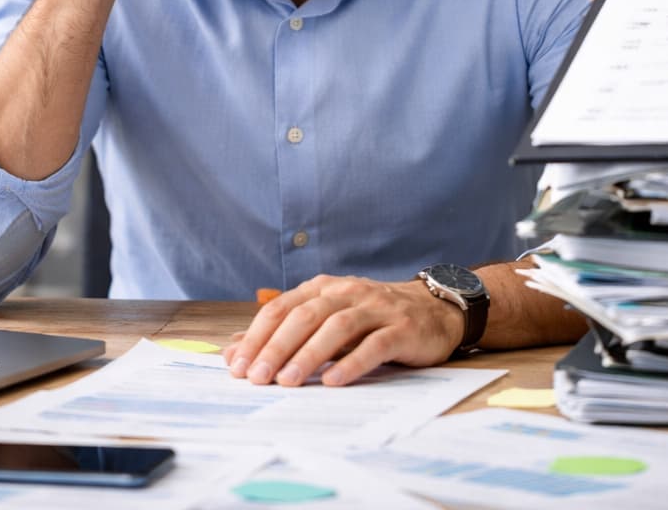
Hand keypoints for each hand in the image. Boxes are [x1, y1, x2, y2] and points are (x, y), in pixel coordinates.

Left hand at [222, 274, 460, 386]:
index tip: (237, 366)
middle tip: (257, 377)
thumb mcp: (327, 319)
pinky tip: (334, 381)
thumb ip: (286, 334)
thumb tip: (233, 353)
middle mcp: (347, 292)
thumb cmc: (372, 318)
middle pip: (305, 315)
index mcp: (323, 288)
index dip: (256, 335)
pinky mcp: (403, 328)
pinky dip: (352, 362)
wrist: (434, 309)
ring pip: (337, 327)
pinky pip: (375, 345)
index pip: (281, 308)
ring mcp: (377, 308)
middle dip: (277, 347)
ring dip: (309, 354)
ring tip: (289, 381)